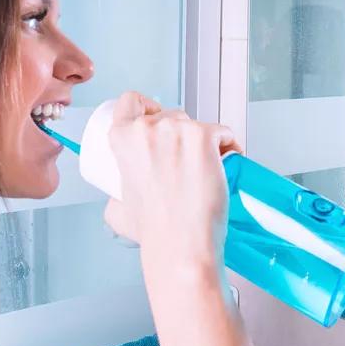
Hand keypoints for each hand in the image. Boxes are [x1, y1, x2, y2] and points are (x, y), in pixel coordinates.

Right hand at [103, 91, 240, 265]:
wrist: (181, 244)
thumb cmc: (154, 231)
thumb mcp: (117, 209)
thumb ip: (114, 196)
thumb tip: (119, 197)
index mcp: (123, 138)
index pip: (131, 101)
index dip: (146, 107)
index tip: (157, 118)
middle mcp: (149, 128)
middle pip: (171, 114)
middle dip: (181, 133)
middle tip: (187, 161)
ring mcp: (179, 130)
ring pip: (198, 124)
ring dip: (205, 141)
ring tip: (207, 168)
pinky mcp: (206, 137)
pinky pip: (224, 132)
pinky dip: (229, 145)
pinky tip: (228, 162)